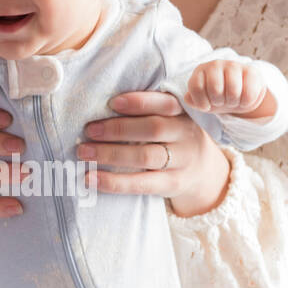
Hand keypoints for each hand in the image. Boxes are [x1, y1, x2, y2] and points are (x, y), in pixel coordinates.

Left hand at [76, 90, 231, 217]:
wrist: (203, 172)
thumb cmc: (173, 139)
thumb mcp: (171, 120)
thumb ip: (148, 112)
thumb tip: (100, 108)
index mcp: (183, 113)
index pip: (164, 103)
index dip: (139, 102)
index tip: (112, 103)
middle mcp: (186, 134)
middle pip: (153, 129)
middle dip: (118, 129)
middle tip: (89, 130)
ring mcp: (182, 161)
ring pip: (146, 156)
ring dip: (111, 154)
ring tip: (84, 152)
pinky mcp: (173, 184)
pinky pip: (141, 184)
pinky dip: (114, 182)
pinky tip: (92, 178)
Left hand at [185, 59, 268, 115]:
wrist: (240, 95)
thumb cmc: (218, 98)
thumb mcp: (203, 101)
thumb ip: (192, 100)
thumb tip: (187, 98)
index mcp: (200, 71)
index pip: (196, 86)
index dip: (201, 102)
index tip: (206, 105)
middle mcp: (215, 64)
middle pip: (215, 89)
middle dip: (219, 101)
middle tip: (222, 101)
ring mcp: (233, 65)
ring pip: (233, 91)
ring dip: (233, 102)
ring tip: (232, 100)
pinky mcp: (250, 71)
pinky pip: (248, 94)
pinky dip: (245, 102)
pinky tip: (243, 99)